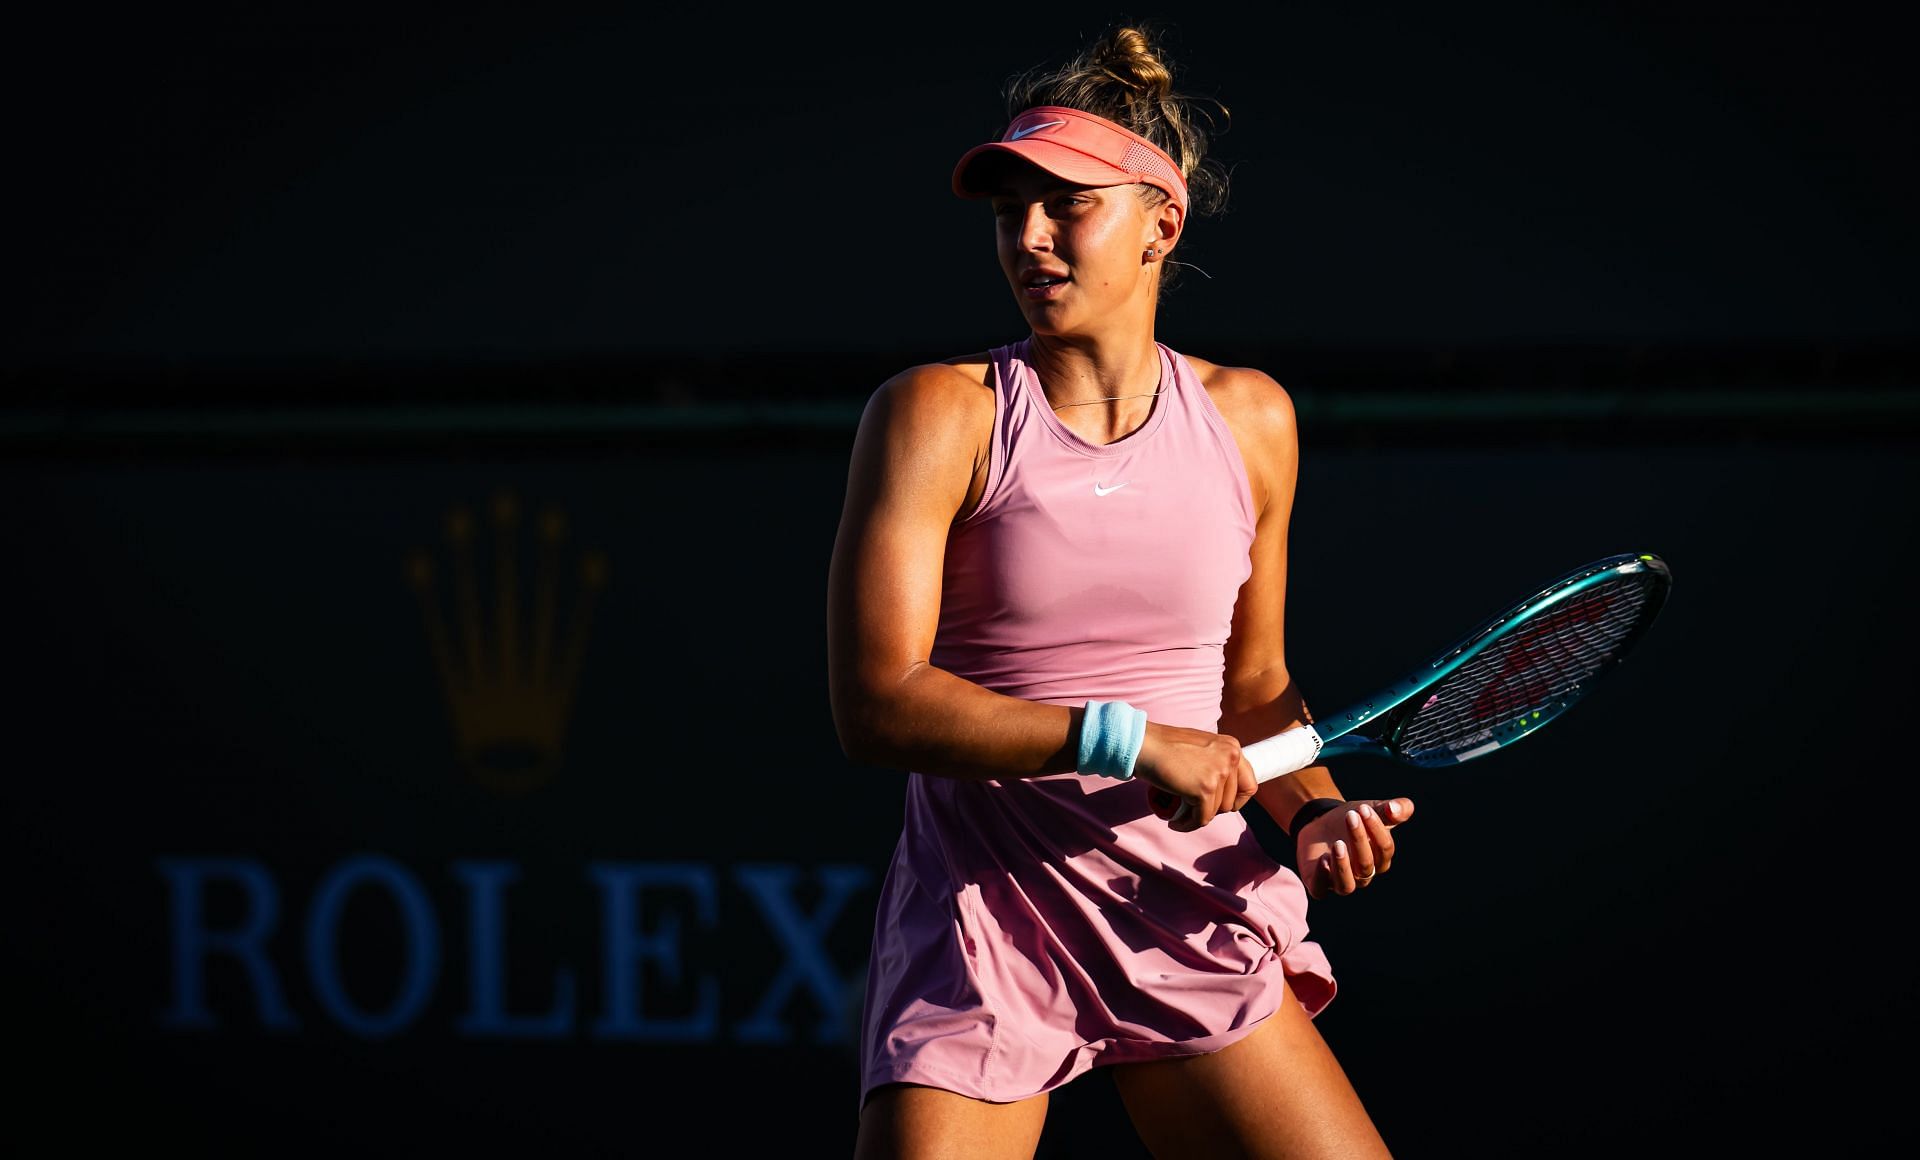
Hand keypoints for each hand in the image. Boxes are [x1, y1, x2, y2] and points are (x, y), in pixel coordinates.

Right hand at [1135, 723, 1257, 832]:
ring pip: (1215, 812)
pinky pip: (1201, 818)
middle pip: (1230, 802)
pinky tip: (1175, 823)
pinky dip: (1187, 824)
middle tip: (1192, 807)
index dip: (1236, 801)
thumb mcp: (1202, 748)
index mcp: (1232, 747)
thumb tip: (1222, 793)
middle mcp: (1231, 757)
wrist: (1143, 744)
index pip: (1249, 785)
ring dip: (1196, 816)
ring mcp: (1219, 773)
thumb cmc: (1165, 747)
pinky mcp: (1204, 789)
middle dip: (1211, 809)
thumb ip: (1216, 764)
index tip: (1219, 807)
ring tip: (1180, 813)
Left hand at [1296, 798, 1412, 898]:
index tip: (1363, 808)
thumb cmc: (1353, 818)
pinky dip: (1322, 877)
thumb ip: (1393, 808)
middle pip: (1366, 864)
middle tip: (1350, 816)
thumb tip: (1395, 808)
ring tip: (1337, 844)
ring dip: (1343, 865)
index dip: (1376, 829)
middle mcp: (1363, 875)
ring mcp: (1341, 881)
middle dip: (1359, 839)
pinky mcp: (1318, 883)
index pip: (1384, 849)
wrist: (1321, 820)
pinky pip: (1321, 889)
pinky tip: (1322, 859)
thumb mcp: (1373, 809)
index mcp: (1380, 859)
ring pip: (1347, 885)